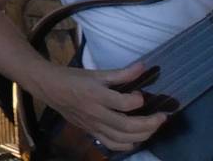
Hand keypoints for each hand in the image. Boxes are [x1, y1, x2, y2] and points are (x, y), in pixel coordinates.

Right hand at [38, 62, 166, 151]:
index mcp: (96, 95)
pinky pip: (112, 144)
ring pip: (123, 138)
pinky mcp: (91, 132)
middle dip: (150, 123)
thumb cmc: (73, 77)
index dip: (138, 100)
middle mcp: (96, 113)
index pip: (125, 103)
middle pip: (128, 126)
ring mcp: (93, 126)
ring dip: (143, 135)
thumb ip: (121, 73)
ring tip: (154, 127)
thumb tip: (144, 67)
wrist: (50, 88)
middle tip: (162, 116)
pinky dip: (127, 145)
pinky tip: (136, 139)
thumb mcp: (96, 73)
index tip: (141, 94)